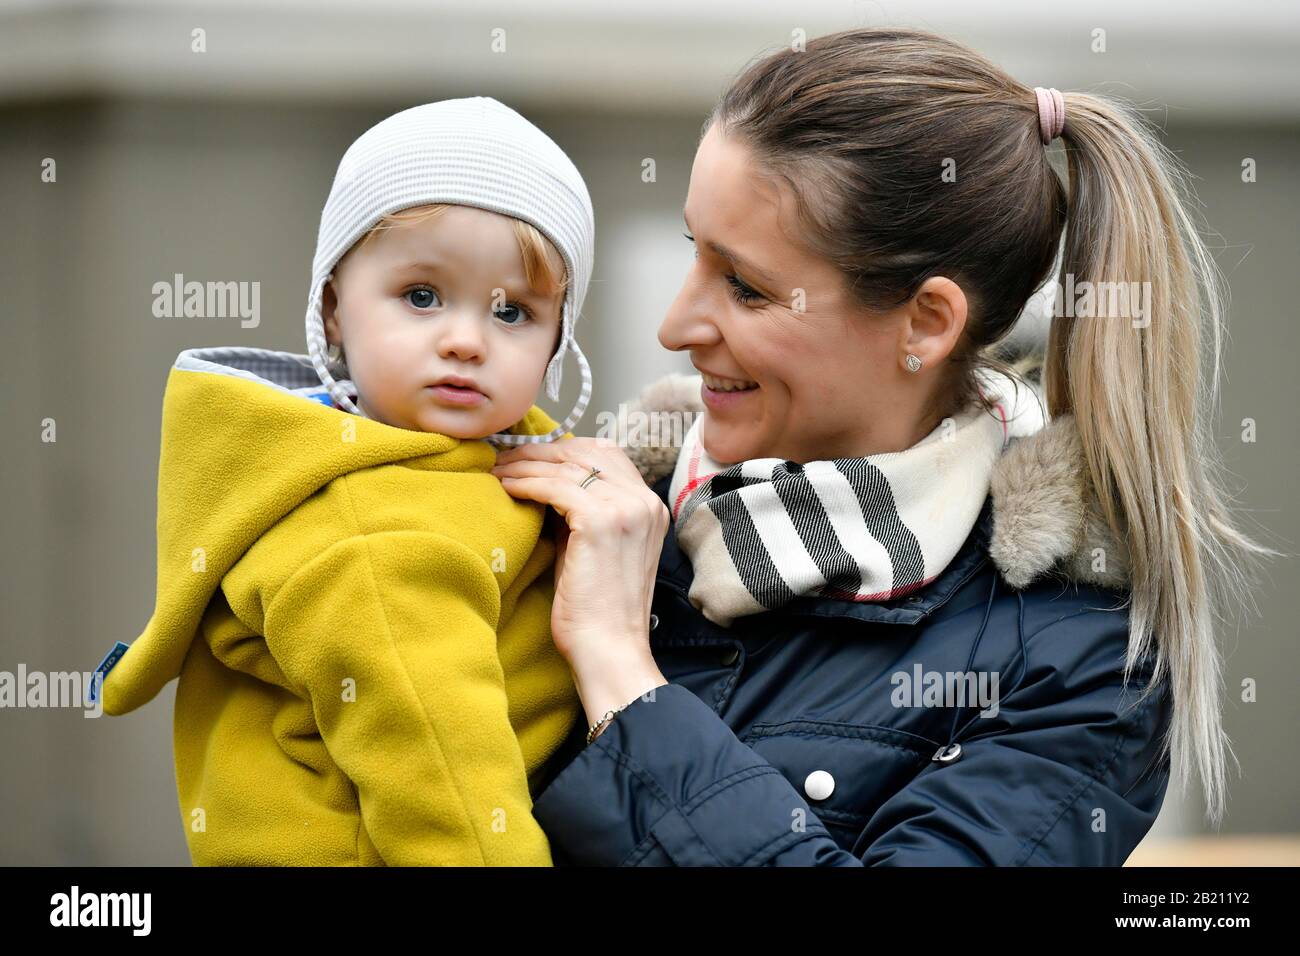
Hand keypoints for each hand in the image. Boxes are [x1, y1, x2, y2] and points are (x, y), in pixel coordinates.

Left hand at [489, 437, 669, 723]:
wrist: (609, 649)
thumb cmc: (595, 610)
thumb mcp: (593, 548)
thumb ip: (580, 512)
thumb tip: (542, 482)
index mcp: (649, 507)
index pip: (606, 454)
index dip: (564, 450)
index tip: (530, 457)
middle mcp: (644, 501)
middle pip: (586, 452)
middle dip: (540, 451)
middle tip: (505, 458)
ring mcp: (627, 509)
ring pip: (567, 465)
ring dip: (526, 465)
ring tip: (497, 471)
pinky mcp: (601, 521)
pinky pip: (554, 486)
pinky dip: (525, 483)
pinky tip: (505, 488)